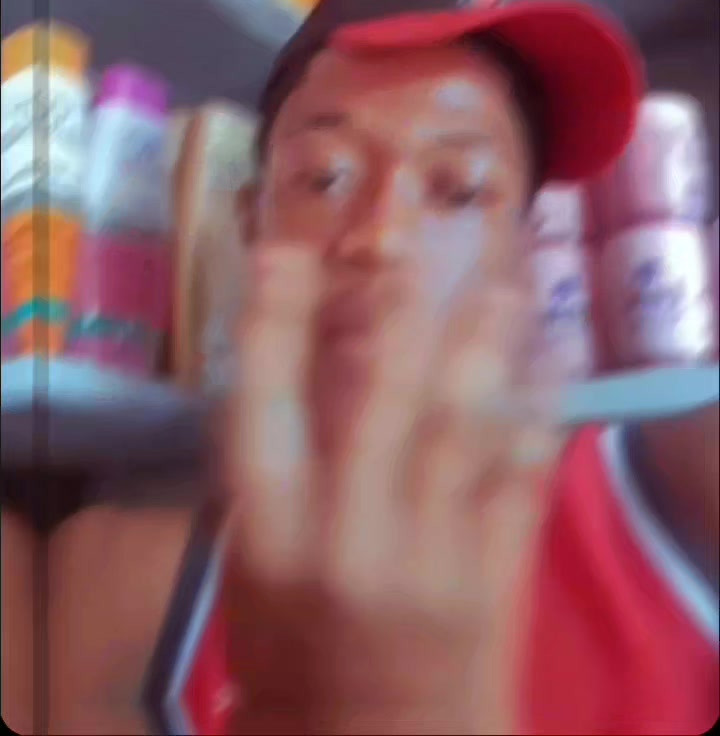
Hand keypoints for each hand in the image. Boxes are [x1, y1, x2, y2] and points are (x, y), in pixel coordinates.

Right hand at [224, 244, 561, 735]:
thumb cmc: (293, 645)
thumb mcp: (255, 560)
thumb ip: (280, 465)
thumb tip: (316, 349)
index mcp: (271, 534)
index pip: (263, 404)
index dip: (272, 320)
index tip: (283, 249)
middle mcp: (348, 537)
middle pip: (380, 403)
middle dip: (400, 317)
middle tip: (417, 252)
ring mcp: (428, 559)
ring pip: (460, 430)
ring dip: (486, 349)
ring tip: (504, 286)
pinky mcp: (491, 581)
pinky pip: (521, 482)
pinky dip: (539, 415)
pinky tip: (552, 362)